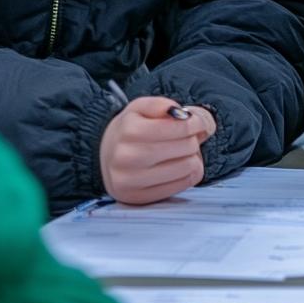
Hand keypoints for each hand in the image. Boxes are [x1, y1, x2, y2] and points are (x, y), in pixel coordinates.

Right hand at [99, 97, 214, 204]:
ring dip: (193, 156)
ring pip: (189, 167)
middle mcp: (128, 158)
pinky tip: (177, 165)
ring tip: (181, 151)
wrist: (106, 156)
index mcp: (129, 131)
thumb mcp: (139, 108)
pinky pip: (185, 183)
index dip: (196, 123)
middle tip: (186, 137)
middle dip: (193, 139)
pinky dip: (189, 172)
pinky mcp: (142, 197)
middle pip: (187, 147)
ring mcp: (133, 181)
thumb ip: (160, 105)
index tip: (196, 123)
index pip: (181, 127)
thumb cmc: (129, 130)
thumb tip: (180, 113)